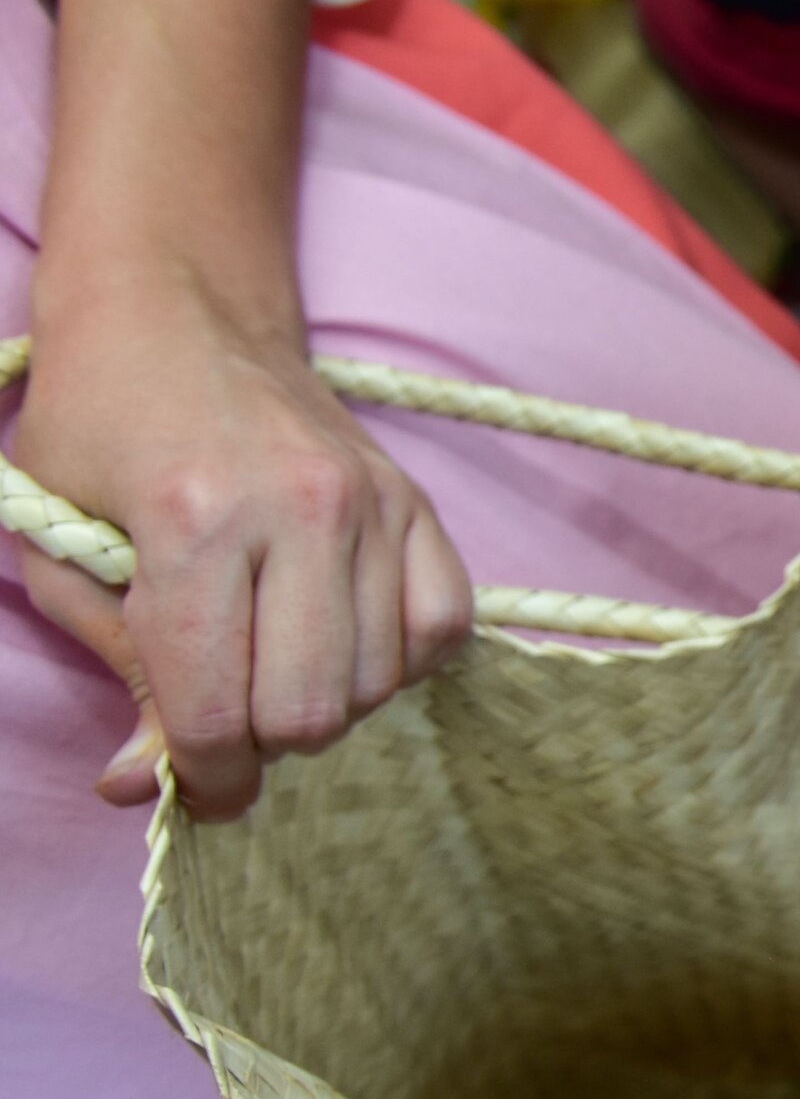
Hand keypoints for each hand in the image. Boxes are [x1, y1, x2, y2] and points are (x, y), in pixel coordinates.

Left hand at [12, 286, 472, 818]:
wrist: (179, 310)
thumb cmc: (100, 423)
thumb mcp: (60, 549)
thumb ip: (117, 668)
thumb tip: (139, 784)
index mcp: (193, 521)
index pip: (218, 711)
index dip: (202, 777)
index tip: (192, 788)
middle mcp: (300, 511)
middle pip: (311, 713)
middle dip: (262, 744)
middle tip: (227, 716)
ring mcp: (374, 505)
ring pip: (378, 684)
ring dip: (326, 700)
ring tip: (276, 663)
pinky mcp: (416, 503)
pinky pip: (441, 630)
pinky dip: (396, 659)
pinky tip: (344, 639)